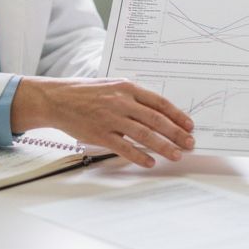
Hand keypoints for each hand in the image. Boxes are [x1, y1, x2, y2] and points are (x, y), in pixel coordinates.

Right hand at [13, 77, 194, 167]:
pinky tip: (150, 162)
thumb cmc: (86, 93)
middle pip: (156, 120)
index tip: (189, 125)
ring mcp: (111, 119)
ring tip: (176, 155)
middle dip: (176, 133)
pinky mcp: (100, 134)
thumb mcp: (112, 86)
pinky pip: (124, 148)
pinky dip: (139, 156)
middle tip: (190, 143)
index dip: (177, 115)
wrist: (58, 99)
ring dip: (163, 146)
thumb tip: (158, 111)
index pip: (159, 103)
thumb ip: (134, 97)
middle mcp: (122, 102)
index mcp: (127, 88)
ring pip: (144, 134)